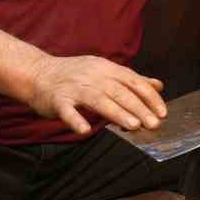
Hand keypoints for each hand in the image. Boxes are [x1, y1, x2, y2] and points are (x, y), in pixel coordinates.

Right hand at [25, 55, 166, 135]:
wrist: (37, 73)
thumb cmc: (73, 75)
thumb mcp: (103, 71)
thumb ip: (131, 79)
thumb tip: (158, 85)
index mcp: (105, 68)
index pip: (132, 81)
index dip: (149, 96)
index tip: (163, 112)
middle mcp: (92, 76)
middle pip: (119, 91)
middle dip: (138, 107)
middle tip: (154, 124)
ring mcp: (74, 87)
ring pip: (98, 99)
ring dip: (116, 112)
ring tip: (132, 126)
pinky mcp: (57, 100)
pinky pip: (67, 111)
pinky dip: (76, 120)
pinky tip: (85, 131)